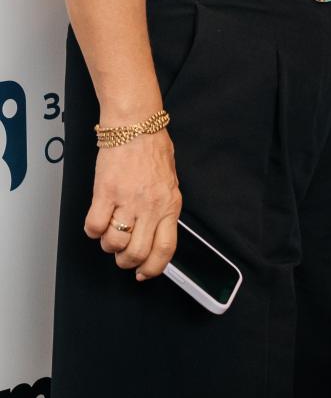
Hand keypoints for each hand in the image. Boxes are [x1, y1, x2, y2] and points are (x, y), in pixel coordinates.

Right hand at [84, 128, 181, 279]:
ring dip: (109, 244)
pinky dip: (93, 230)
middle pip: (137, 253)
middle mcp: (150, 205)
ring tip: (110, 232)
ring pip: (114, 243)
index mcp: (170, 204)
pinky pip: (94, 226)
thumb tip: (156, 231)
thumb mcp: (169, 181)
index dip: (153, 268)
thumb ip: (164, 207)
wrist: (135, 124)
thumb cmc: (152, 146)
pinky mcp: (106, 192)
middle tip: (122, 254)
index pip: (165, 249)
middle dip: (126, 261)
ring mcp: (128, 200)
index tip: (143, 273)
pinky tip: (97, 219)